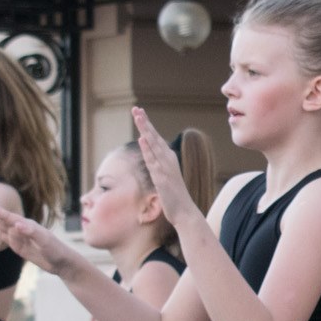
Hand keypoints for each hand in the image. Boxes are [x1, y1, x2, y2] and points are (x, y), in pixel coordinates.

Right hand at [0, 196, 83, 276]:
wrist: (62, 263)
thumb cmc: (56, 250)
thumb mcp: (45, 241)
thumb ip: (31, 232)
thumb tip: (17, 224)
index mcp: (26, 225)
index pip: (6, 216)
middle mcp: (21, 229)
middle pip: (1, 217)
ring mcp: (19, 237)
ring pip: (1, 225)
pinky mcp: (18, 246)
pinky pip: (4, 236)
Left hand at [131, 108, 203, 228]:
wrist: (185, 212)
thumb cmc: (174, 197)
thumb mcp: (164, 177)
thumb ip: (157, 165)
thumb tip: (148, 154)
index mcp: (168, 159)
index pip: (155, 139)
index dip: (147, 125)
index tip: (139, 113)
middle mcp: (168, 160)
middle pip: (154, 137)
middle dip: (145, 122)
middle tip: (136, 108)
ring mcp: (166, 168)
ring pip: (153, 145)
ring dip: (145, 130)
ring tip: (138, 117)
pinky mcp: (163, 177)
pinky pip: (153, 160)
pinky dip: (148, 149)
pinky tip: (142, 139)